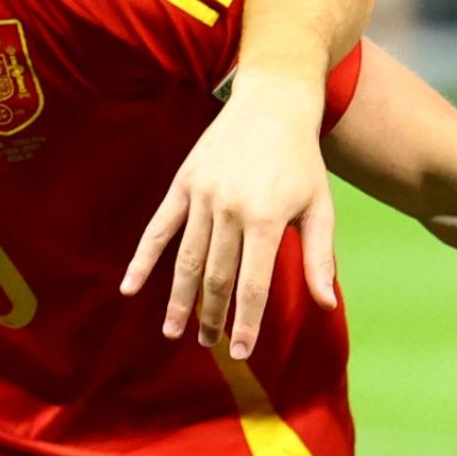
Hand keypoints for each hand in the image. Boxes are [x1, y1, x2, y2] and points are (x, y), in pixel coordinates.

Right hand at [127, 77, 335, 358]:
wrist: (273, 103)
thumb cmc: (302, 161)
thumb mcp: (320, 207)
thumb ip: (318, 257)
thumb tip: (326, 305)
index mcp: (267, 218)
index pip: (253, 285)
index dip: (246, 322)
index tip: (241, 351)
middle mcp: (230, 209)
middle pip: (217, 278)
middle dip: (213, 317)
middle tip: (210, 345)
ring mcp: (203, 195)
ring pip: (188, 260)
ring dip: (180, 299)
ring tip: (175, 331)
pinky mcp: (184, 183)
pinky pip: (159, 229)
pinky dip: (143, 261)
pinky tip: (130, 289)